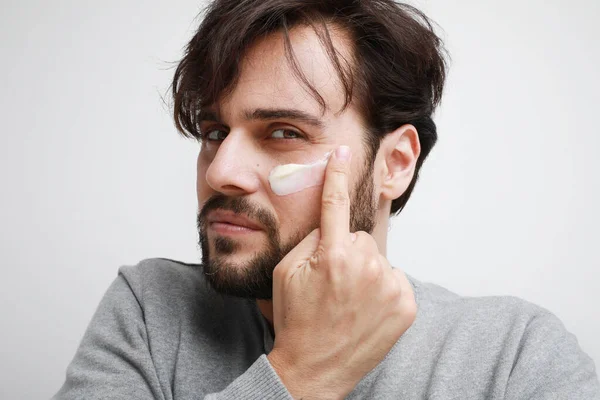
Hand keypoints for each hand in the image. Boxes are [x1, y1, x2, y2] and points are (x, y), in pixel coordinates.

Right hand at [267, 145, 416, 399]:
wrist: (315, 369)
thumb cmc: (296, 319)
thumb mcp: (285, 273)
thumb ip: (310, 239)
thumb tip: (329, 221)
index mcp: (333, 255)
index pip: (335, 203)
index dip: (338, 174)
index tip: (344, 151)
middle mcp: (367, 267)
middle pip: (358, 237)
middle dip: (345, 251)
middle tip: (331, 282)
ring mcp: (391, 287)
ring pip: (376, 258)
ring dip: (364, 271)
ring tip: (347, 300)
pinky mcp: (407, 305)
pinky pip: (393, 279)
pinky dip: (381, 289)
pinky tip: (365, 310)